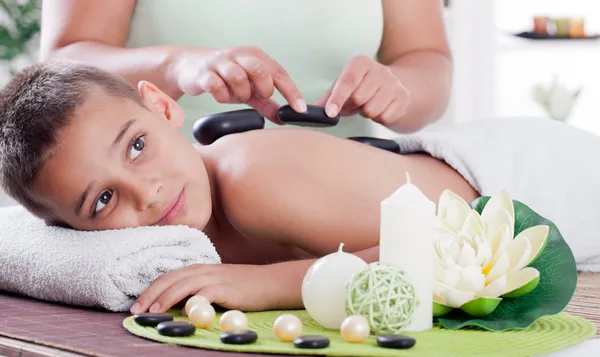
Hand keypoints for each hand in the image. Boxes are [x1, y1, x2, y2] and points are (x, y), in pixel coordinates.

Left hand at [129, 263, 280, 313]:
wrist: (270, 282)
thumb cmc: (245, 287)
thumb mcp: (218, 284)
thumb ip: (199, 290)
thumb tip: (180, 304)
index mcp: (199, 269)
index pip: (169, 276)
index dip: (151, 289)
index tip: (139, 305)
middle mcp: (204, 270)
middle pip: (170, 279)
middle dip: (150, 294)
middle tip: (136, 310)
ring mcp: (215, 278)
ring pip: (183, 284)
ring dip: (165, 297)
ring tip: (153, 311)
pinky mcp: (226, 288)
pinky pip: (204, 293)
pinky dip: (192, 302)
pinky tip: (184, 312)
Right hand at [168, 46, 306, 122]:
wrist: (188, 68)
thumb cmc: (223, 77)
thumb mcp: (248, 90)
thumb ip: (266, 103)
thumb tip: (283, 118)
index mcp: (255, 56)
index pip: (279, 73)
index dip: (292, 92)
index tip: (300, 109)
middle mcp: (240, 55)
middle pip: (260, 71)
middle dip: (262, 89)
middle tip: (255, 96)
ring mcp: (221, 62)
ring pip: (238, 78)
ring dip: (240, 93)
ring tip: (234, 95)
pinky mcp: (204, 71)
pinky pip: (217, 86)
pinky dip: (221, 95)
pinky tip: (220, 94)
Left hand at [314, 55, 409, 126]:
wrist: (394, 89)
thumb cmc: (361, 89)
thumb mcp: (343, 89)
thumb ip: (326, 99)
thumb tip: (308, 110)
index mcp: (361, 63)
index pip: (348, 80)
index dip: (338, 98)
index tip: (330, 113)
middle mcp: (379, 69)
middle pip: (359, 98)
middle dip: (354, 106)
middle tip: (356, 104)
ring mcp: (394, 83)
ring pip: (372, 110)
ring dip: (367, 113)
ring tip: (368, 105)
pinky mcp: (404, 98)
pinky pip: (385, 117)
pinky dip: (380, 118)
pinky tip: (380, 109)